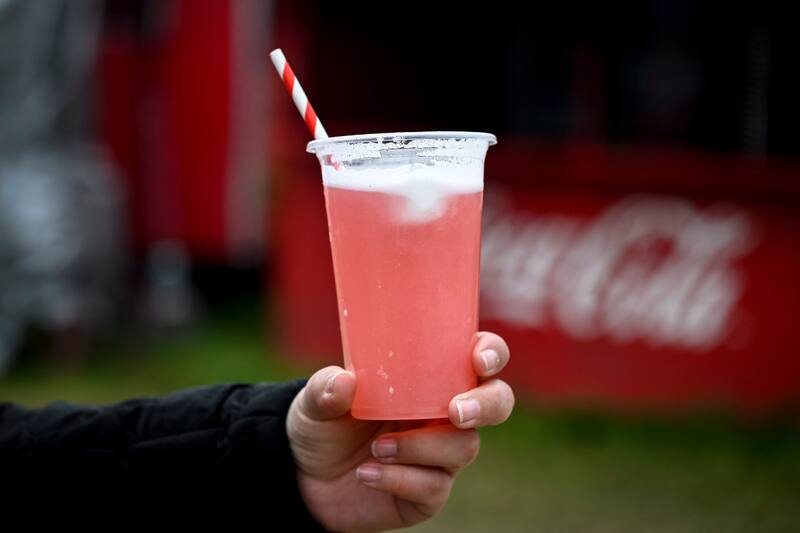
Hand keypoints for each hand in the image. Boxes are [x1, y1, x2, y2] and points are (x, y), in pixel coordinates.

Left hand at [286, 332, 513, 531]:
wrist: (306, 478)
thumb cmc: (324, 425)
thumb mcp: (316, 400)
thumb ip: (326, 389)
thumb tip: (344, 382)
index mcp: (429, 379)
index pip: (479, 357)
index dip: (490, 354)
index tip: (477, 361)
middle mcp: (445, 414)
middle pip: (497, 402)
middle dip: (485, 405)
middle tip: (455, 412)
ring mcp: (441, 455)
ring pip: (464, 447)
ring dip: (420, 446)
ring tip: (376, 449)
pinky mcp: (429, 493)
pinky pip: (435, 486)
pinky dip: (400, 478)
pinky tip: (367, 473)